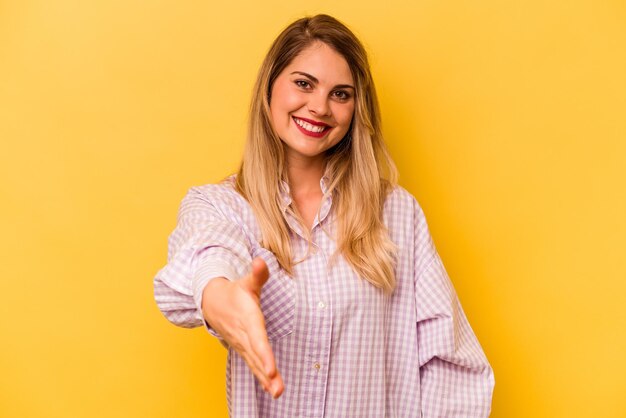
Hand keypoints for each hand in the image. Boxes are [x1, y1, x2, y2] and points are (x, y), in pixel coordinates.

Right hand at [201, 257, 283, 398]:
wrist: (212, 302)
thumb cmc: (234, 291)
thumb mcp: (246, 281)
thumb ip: (257, 274)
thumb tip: (261, 261)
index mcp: (247, 318)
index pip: (257, 338)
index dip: (264, 353)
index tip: (270, 368)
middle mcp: (244, 335)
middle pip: (257, 356)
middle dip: (267, 372)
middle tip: (278, 389)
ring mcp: (243, 344)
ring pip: (255, 363)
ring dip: (266, 380)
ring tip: (278, 393)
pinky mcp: (244, 349)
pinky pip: (253, 365)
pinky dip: (262, 378)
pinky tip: (272, 390)